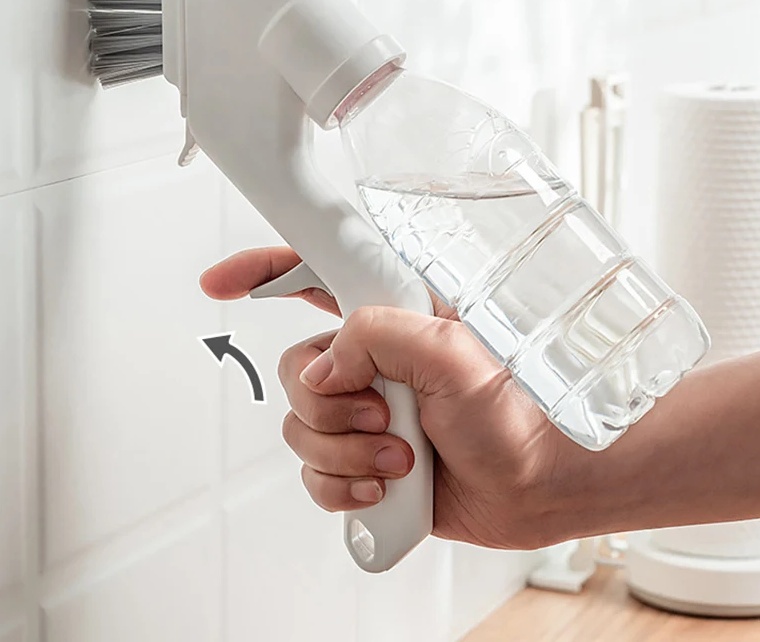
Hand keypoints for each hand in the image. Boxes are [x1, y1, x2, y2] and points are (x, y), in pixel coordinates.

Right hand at [200, 246, 585, 550]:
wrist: (539, 485)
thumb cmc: (517, 410)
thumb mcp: (452, 352)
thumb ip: (377, 335)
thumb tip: (326, 367)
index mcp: (392, 316)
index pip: (314, 276)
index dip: (262, 273)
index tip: (220, 281)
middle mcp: (372, 361)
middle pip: (295, 367)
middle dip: (331, 404)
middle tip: (384, 413)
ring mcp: (365, 413)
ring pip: (299, 427)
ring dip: (348, 451)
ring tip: (402, 458)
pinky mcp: (363, 461)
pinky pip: (313, 475)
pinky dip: (344, 486)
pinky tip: (385, 487)